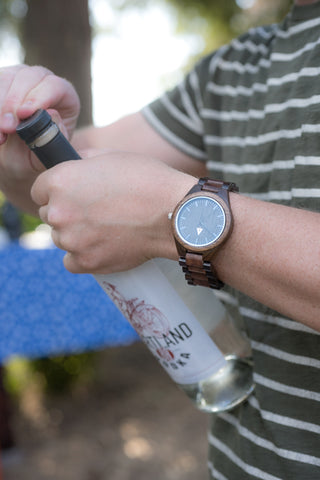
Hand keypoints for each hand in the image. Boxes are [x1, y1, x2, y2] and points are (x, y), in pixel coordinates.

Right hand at [0, 64, 79, 212]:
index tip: (25, 114)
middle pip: (27, 78)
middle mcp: (42, 81)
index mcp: (64, 95)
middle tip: (7, 128)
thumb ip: (54, 137)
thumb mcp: (49, 152)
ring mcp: (19, 78)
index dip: (39, 97)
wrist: (18, 156)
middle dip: (13, 103)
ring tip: (0, 133)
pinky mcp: (2, 81)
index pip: (54, 86)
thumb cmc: (38, 153)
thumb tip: (52, 114)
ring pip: (6, 79)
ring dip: (0, 107)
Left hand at [31, 150, 194, 273]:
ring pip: (61, 238)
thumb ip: (82, 161)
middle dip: (67, 212)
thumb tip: (73, 165)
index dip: (57, 190)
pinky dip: (83, 256)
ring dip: (76, 234)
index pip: (39, 190)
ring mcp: (71, 240)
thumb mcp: (111, 156)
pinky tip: (102, 245)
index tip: (74, 194)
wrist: (173, 213)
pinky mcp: (86, 262)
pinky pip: (71, 261)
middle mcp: (58, 212)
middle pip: (49, 215)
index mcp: (59, 181)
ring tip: (105, 227)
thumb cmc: (146, 179)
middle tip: (95, 210)